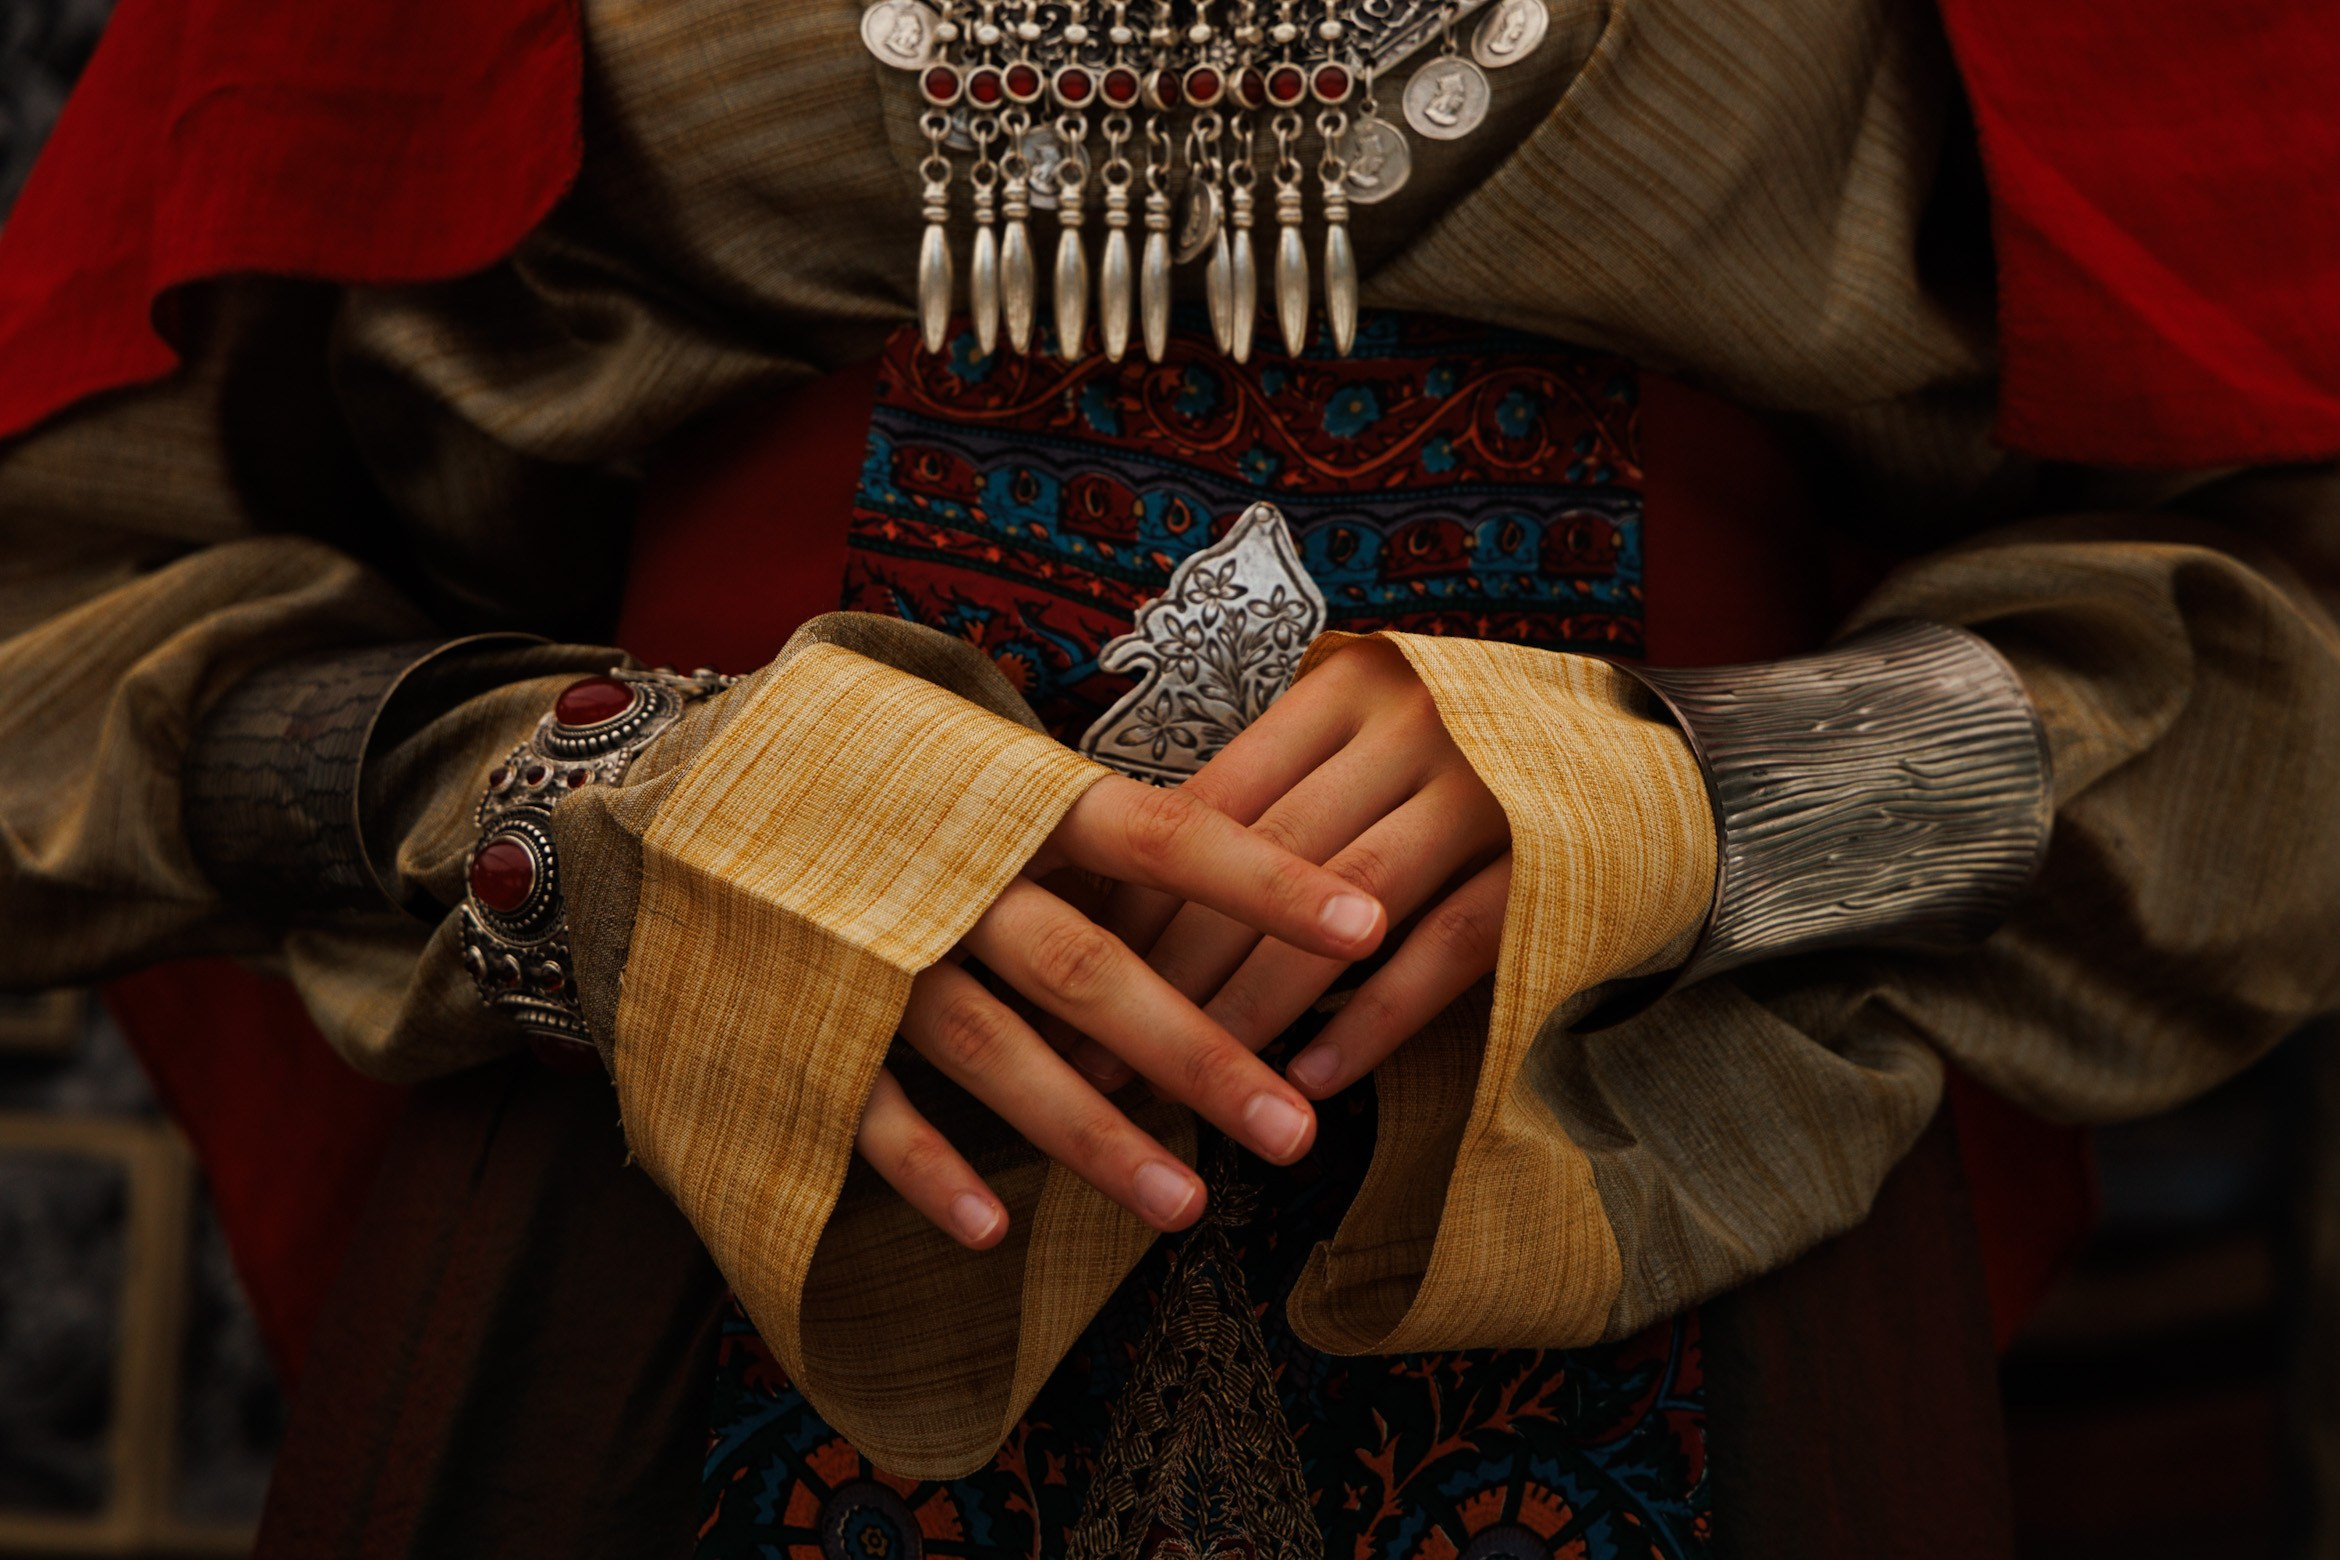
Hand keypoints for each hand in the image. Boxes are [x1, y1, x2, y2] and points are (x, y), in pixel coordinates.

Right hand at [853, 773, 1388, 1248]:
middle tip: (1296, 1132)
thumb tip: (1250, 864)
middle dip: (1199, 1053)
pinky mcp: (809, 1017)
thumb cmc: (893, 791)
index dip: (1267, 882)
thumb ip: (1094, 833)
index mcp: (1017, 802)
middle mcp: (955, 875)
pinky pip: (872, 1108)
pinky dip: (931, 1169)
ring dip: (1094, 1136)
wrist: (702, 783)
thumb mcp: (992, 779)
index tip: (1370, 926)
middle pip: (1095, 968)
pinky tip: (994, 1232)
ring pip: (998, 1051)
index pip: (1165, 835)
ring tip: (1189, 1207)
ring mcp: (877, 950)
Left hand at [1094, 638, 1510, 1102]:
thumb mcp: (1368, 742)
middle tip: (1105, 1053)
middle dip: (1176, 964)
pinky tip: (1311, 1079)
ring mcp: (1485, 791)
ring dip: (1258, 1003)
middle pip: (1266, 856)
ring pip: (1342, 907)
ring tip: (1195, 1080)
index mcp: (1349, 685)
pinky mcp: (1547, 865)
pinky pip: (1443, 951)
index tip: (1083, 967)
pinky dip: (1372, 1021)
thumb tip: (1128, 889)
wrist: (1654, 766)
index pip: (1218, 794)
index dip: (1143, 889)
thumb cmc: (1470, 765)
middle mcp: (1414, 722)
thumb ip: (1277, 790)